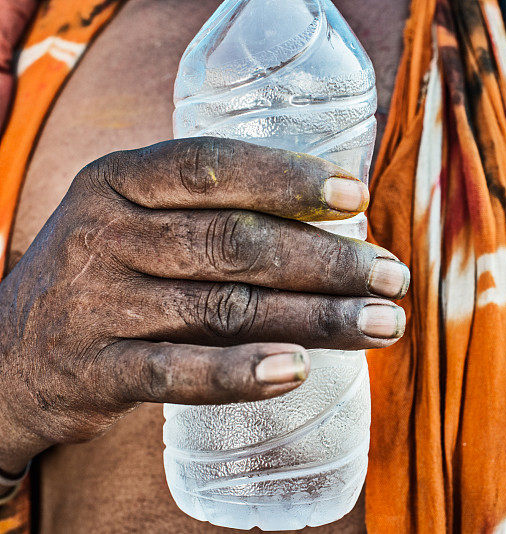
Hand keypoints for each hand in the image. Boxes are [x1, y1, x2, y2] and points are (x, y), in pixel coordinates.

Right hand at [0, 137, 407, 473]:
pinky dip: (242, 373)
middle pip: (236, 243)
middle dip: (327, 262)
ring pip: (226, 307)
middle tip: (392, 277)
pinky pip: (180, 372)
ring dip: (315, 318)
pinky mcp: (97, 371)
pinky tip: (299, 372)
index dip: (288, 180)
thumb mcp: (135, 218)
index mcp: (120, 180)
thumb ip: (210, 213)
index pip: (212, 167)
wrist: (5, 353)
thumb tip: (334, 222)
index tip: (355, 199)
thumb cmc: (106, 273)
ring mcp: (99, 304)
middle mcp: (106, 233)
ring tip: (381, 324)